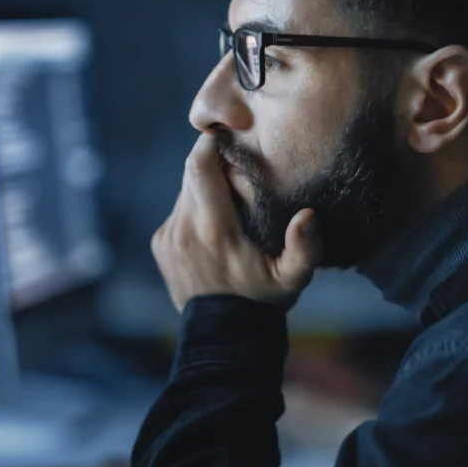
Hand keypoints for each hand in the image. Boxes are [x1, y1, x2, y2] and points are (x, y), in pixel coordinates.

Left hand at [151, 133, 322, 312]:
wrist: (224, 333)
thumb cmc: (263, 300)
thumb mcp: (293, 279)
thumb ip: (305, 248)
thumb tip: (307, 215)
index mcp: (214, 229)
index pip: (199, 167)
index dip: (209, 143)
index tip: (226, 133)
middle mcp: (185, 228)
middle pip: (191, 174)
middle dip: (211, 164)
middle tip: (236, 167)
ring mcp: (168, 236)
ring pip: (184, 192)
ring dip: (204, 189)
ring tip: (229, 202)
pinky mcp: (160, 243)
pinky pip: (177, 212)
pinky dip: (194, 211)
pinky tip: (214, 228)